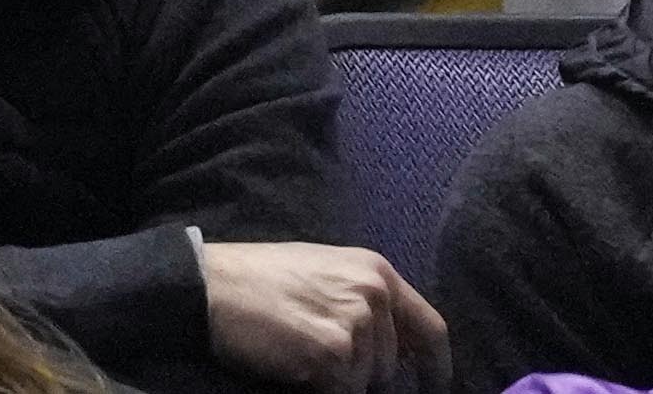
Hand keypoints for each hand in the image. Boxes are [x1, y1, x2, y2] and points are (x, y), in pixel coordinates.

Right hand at [198, 243, 445, 393]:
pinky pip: (342, 391)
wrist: (214, 286)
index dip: (437, 364)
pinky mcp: (333, 353)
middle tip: (322, 358)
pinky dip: (320, 388)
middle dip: (364, 374)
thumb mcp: (326, 274)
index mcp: (377, 271)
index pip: (430, 327)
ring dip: (338, 380)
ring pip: (366, 381)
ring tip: (301, 352)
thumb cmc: (262, 279)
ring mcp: (356, 324)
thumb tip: (395, 348)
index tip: (436, 386)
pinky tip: (294, 364)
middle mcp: (374, 294)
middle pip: (392, 364)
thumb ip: (365, 302)